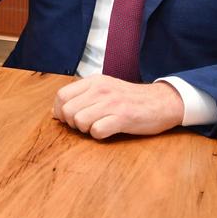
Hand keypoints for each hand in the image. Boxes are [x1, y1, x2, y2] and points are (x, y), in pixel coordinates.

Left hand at [52, 75, 183, 139]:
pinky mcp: (123, 117)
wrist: (162, 101)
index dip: (59, 111)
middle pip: (67, 110)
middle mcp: (100, 89)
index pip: (61, 95)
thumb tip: (54, 113)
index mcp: (94, 81)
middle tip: (84, 125)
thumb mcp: (104, 89)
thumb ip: (81, 97)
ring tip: (96, 127)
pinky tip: (107, 131)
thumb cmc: (130, 99)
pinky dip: (99, 135)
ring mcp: (112, 103)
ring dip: (85, 129)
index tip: (68, 119)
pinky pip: (97, 130)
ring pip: (79, 120)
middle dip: (72, 123)